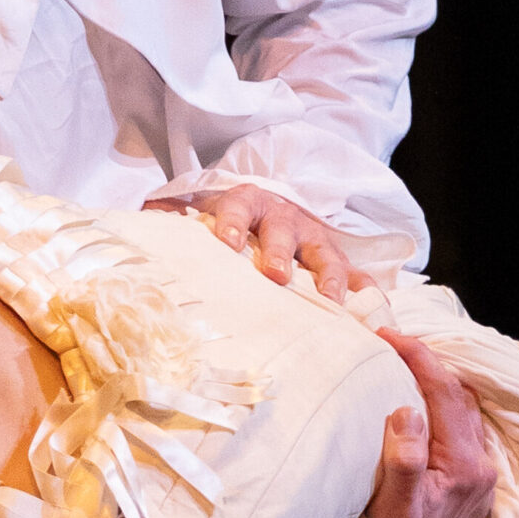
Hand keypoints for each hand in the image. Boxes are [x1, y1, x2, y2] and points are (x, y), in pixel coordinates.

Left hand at [153, 183, 370, 301]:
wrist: (267, 207)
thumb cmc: (228, 222)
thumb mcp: (199, 210)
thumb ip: (172, 216)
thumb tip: (143, 221)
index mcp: (246, 204)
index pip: (237, 207)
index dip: (231, 222)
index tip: (225, 241)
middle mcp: (283, 218)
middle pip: (282, 232)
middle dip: (280, 252)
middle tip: (276, 275)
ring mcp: (312, 239)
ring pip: (324, 253)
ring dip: (328, 275)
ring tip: (329, 299)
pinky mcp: (335, 260)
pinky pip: (357, 275)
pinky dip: (366, 293)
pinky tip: (375, 314)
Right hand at [366, 330, 496, 517]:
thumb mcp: (390, 509)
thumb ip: (403, 461)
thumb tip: (408, 411)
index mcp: (466, 469)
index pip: (446, 395)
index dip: (419, 359)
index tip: (387, 335)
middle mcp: (482, 472)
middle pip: (459, 399)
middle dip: (428, 366)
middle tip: (390, 344)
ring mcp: (478, 480)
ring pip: (462, 413)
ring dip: (434, 386)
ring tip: (400, 365)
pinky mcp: (468, 486)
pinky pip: (458, 431)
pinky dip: (438, 408)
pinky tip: (415, 400)